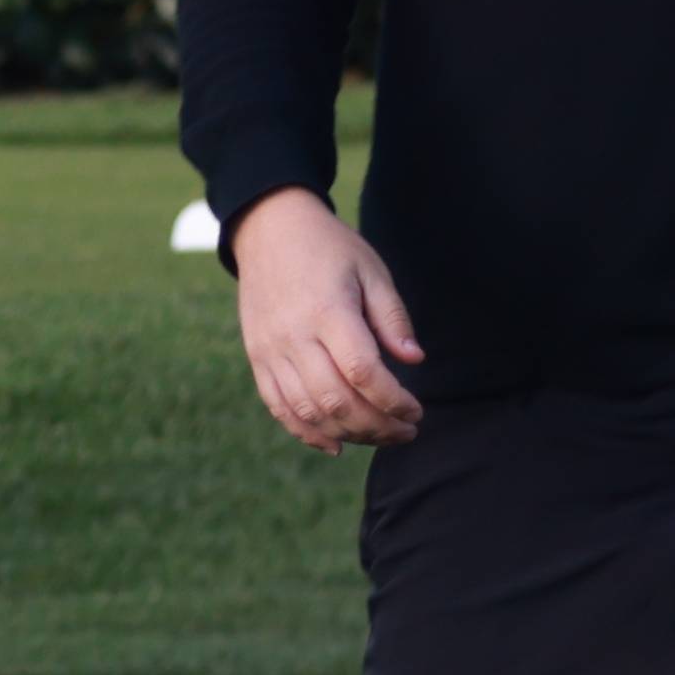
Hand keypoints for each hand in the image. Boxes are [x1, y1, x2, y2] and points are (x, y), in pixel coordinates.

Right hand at [224, 189, 424, 450]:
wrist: (268, 230)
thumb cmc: (328, 248)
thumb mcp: (371, 270)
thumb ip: (392, 317)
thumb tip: (414, 360)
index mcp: (328, 312)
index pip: (363, 373)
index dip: (394, 401)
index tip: (417, 410)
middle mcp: (295, 337)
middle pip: (337, 401)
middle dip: (378, 426)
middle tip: (406, 431)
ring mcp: (271, 351)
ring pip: (309, 411)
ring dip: (349, 434)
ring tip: (379, 435)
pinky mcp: (258, 359)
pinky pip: (279, 408)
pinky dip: (307, 433)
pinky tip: (336, 444)